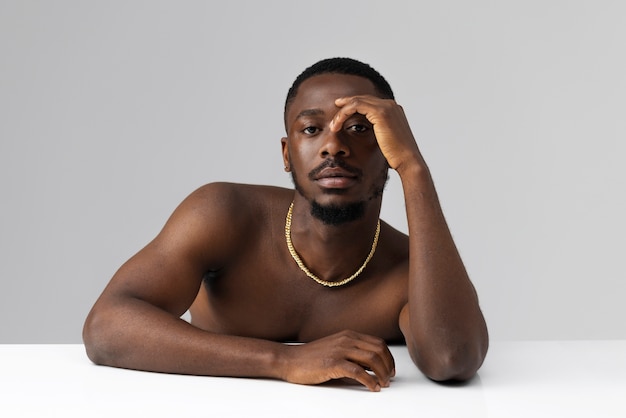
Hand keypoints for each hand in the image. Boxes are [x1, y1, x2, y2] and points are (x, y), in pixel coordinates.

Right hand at [279, 330, 394, 391]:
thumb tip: (372, 367)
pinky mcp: (333, 363)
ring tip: (383, 384)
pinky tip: (372, 388)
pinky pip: (359, 372)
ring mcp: (340, 350)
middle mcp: (347, 339)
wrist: (290, 360)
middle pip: (379, 350)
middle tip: (389, 379)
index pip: (378, 343)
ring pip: (372, 359)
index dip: (388, 357)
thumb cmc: (311, 357)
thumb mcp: (335, 349)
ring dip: (382, 374)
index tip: (390, 369)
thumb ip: (352, 354)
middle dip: (388, 366)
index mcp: (349, 335)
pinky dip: (370, 381)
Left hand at [330, 95, 423, 173]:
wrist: (407, 160)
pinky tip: (337, 125)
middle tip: (333, 112)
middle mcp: (391, 105)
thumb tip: (370, 138)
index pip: (369, 103)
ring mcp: (387, 106)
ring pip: (356, 101)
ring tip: (333, 125)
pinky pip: (355, 106)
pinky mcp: (380, 112)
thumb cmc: (397, 156)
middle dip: (345, 104)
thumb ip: (379, 133)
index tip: (341, 114)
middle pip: (362, 99)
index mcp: (393, 110)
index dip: (353, 106)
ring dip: (342, 112)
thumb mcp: (386, 141)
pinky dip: (343, 114)